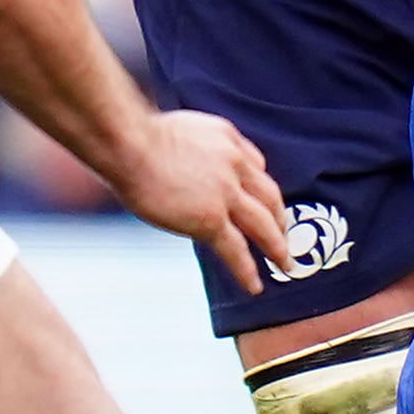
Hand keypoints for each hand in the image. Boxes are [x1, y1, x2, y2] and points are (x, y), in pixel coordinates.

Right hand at [116, 104, 289, 294]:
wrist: (129, 145)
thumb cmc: (136, 136)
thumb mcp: (180, 127)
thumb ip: (196, 144)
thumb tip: (189, 159)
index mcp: (228, 140)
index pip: (255, 166)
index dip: (259, 187)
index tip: (261, 201)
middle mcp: (235, 165)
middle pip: (269, 196)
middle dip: (279, 218)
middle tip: (284, 233)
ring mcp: (225, 193)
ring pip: (262, 224)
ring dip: (276, 246)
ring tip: (284, 263)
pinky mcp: (209, 218)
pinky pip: (236, 249)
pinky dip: (247, 270)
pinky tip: (254, 286)